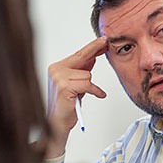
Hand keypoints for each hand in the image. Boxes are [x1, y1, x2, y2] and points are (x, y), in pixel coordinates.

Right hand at [46, 37, 107, 157]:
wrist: (57, 123)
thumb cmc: (66, 105)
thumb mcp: (76, 84)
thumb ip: (82, 71)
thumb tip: (93, 58)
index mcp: (57, 68)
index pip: (78, 54)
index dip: (91, 47)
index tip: (102, 40)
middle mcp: (56, 70)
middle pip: (82, 57)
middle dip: (95, 50)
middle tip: (106, 42)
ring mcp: (59, 77)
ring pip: (88, 75)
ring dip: (90, 86)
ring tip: (82, 94)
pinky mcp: (64, 86)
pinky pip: (88, 84)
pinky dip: (95, 91)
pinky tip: (98, 95)